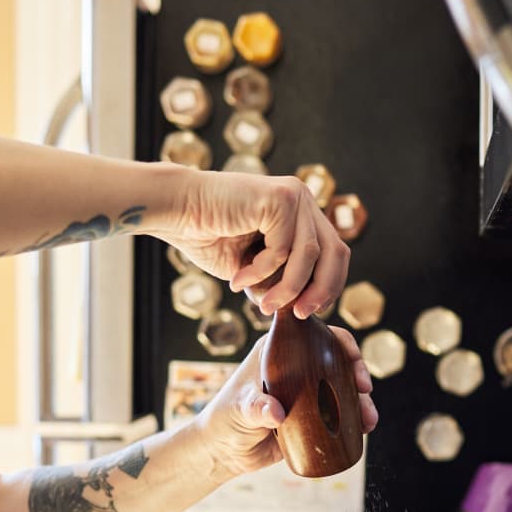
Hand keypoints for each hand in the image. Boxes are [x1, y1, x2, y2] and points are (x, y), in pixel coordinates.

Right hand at [152, 170, 348, 317]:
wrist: (176, 209)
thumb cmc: (208, 236)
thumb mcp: (254, 267)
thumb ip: (281, 279)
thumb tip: (304, 308)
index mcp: (302, 213)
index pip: (334, 253)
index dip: (328, 286)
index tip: (306, 312)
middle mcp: (303, 199)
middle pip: (336, 252)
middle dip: (320, 290)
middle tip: (298, 315)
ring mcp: (294, 195)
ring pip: (308, 255)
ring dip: (285, 288)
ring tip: (261, 305)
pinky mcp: (280, 197)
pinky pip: (282, 249)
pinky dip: (260, 272)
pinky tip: (238, 279)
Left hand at [194, 325, 378, 480]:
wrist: (225, 452)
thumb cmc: (225, 421)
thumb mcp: (240, 411)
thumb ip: (255, 408)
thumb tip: (276, 413)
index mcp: (279, 352)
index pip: (316, 335)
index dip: (340, 341)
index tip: (352, 357)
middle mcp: (298, 368)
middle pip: (337, 360)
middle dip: (357, 371)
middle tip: (364, 389)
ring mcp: (307, 392)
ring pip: (343, 388)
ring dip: (361, 400)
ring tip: (369, 419)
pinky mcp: (313, 416)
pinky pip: (340, 413)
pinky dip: (356, 418)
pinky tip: (366, 428)